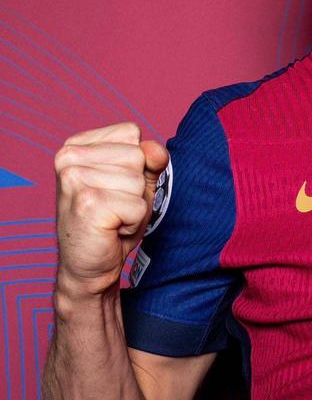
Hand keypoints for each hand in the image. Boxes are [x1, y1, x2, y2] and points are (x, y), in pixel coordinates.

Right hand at [54, 123, 168, 299]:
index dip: (136, 162)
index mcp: (76, 144)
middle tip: (114, 205)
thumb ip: (150, 160)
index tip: (115, 185)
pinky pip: (138, 205)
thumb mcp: (136, 182)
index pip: (131, 133)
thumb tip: (156, 150)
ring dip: (134, 205)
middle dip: (136, 186)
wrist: (88, 266)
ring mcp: (75, 179)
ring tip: (112, 217)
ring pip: (138, 181)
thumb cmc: (112, 219)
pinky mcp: (87, 204)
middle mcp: (68, 157)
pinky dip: (133, 222)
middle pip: (137, 156)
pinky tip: (111, 229)